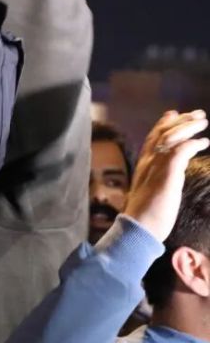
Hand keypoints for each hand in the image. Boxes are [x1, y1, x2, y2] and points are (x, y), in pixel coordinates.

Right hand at [124, 110, 208, 241]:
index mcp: (143, 165)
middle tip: (198, 114)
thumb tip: (175, 168)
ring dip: (188, 127)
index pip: (153, 138)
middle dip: (181, 120)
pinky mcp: (166, 175)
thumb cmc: (146, 215)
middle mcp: (147, 162)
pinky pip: (179, 151)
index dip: (165, 124)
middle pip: (163, 133)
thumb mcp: (153, 189)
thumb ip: (162, 175)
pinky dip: (192, 144)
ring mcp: (156, 167)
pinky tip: (203, 143)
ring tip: (203, 123)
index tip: (176, 114)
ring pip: (171, 138)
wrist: (139, 228)